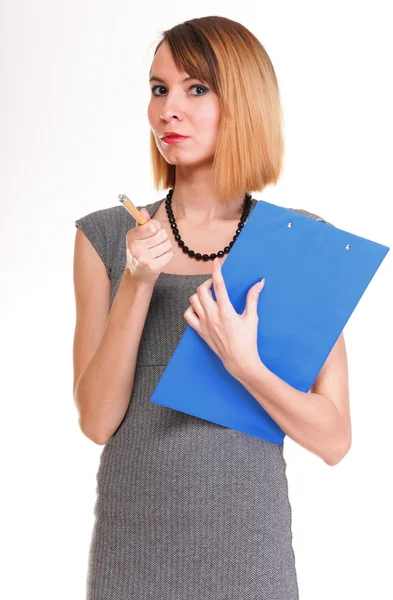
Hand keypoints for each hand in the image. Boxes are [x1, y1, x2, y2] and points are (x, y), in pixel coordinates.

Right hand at [125, 207, 173, 284]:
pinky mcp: (153, 267)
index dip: (156, 226)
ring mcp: (144, 258)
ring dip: (166, 246)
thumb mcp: (137, 237)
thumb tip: (143, 210)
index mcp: (131, 237)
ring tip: (158, 250)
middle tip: (156, 242)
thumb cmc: (139, 252)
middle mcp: (135, 248)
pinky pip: (170, 254)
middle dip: (162, 237)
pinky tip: (160, 258)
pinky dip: (168, 255)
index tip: (153, 229)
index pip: (152, 226)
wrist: (137, 275)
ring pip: (167, 244)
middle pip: (162, 234)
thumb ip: (142, 224)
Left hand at [183, 257, 264, 376]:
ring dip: (199, 295)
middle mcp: (213, 316)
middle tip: (215, 284)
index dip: (216, 271)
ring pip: (193, 301)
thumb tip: (260, 282)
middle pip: (202, 290)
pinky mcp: (200, 331)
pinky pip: (188, 315)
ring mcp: (204, 324)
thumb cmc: (248, 340)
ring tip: (208, 296)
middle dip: (207, 283)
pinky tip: (200, 309)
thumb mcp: (252, 318)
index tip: (216, 262)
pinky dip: (191, 308)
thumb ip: (253, 298)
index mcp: (226, 311)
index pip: (219, 285)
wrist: (239, 360)